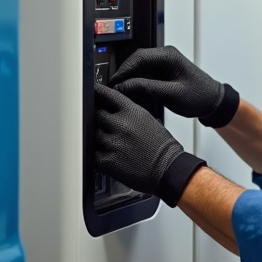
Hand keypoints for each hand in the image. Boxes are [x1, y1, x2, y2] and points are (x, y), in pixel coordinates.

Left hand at [94, 84, 205, 206]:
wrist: (168, 170)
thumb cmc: (163, 148)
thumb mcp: (150, 120)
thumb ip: (130, 113)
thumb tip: (115, 111)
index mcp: (133, 113)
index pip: (108, 95)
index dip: (98, 92)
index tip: (93, 92)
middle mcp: (121, 125)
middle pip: (96, 115)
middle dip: (100, 120)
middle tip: (106, 127)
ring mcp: (112, 143)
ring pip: (93, 135)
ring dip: (100, 139)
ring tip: (114, 146)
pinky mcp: (107, 161)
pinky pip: (93, 154)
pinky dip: (99, 155)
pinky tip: (111, 157)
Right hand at [109, 46, 239, 127]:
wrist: (212, 101)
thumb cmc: (199, 96)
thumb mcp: (172, 94)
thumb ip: (147, 88)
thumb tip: (125, 86)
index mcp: (169, 56)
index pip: (139, 58)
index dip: (123, 70)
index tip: (113, 83)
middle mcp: (164, 56)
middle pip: (136, 61)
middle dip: (124, 74)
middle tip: (114, 89)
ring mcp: (163, 63)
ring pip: (138, 68)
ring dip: (129, 79)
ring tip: (121, 92)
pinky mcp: (162, 72)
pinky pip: (144, 74)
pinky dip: (136, 83)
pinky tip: (133, 93)